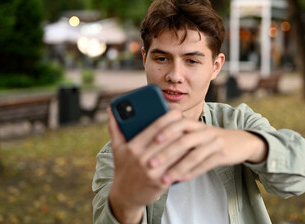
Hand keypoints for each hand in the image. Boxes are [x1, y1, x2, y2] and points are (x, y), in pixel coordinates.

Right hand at [106, 108, 182, 222]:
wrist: (125, 196)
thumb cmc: (124, 167)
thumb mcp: (117, 149)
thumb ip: (115, 128)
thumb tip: (111, 109)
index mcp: (133, 147)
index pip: (155, 127)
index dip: (169, 117)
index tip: (177, 112)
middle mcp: (142, 158)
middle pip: (168, 138)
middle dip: (181, 128)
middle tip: (189, 122)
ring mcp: (152, 171)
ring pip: (175, 152)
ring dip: (186, 142)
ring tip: (193, 134)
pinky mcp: (161, 182)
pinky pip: (177, 166)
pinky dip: (186, 158)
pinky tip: (192, 151)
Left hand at [146, 118, 267, 183]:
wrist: (239, 142)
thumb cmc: (209, 138)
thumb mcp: (196, 131)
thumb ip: (179, 134)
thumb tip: (152, 141)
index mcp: (195, 123)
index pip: (178, 122)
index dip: (165, 129)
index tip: (152, 140)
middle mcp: (204, 130)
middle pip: (184, 140)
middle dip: (166, 153)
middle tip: (150, 164)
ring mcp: (214, 142)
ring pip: (195, 155)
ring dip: (178, 168)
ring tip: (164, 179)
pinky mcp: (223, 154)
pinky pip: (205, 165)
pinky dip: (192, 172)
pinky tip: (181, 180)